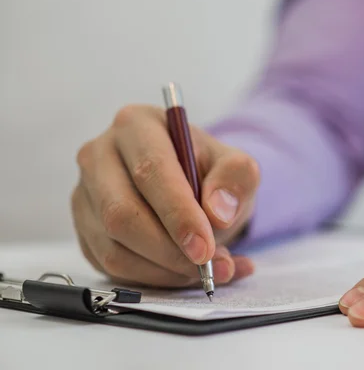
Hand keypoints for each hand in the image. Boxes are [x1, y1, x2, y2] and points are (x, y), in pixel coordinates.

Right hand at [71, 104, 259, 287]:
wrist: (195, 187)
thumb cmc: (210, 173)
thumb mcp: (237, 167)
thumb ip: (235, 181)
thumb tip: (217, 213)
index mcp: (136, 125)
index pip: (151, 172)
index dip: (178, 214)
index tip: (205, 247)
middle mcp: (99, 156)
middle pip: (122, 214)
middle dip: (170, 250)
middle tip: (208, 266)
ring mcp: (85, 195)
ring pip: (114, 248)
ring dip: (165, 270)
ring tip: (207, 271)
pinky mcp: (84, 231)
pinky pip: (111, 267)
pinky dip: (154, 280)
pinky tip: (185, 274)